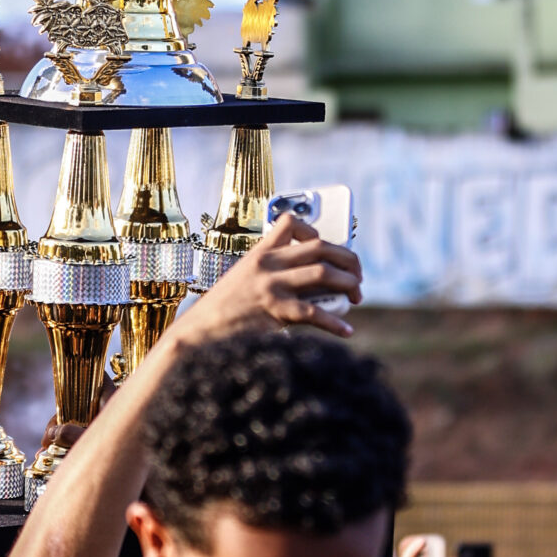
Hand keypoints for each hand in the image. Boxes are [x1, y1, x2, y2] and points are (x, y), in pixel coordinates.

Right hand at [176, 213, 361, 341]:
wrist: (199, 333)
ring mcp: (271, 286)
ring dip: (348, 284)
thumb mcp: (243, 280)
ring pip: (323, 273)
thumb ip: (271, 275)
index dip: (316, 232)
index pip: (291, 223)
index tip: (328, 248)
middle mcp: (267, 264)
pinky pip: (314, 313)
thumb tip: (315, 285)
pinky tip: (346, 331)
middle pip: (320, 247)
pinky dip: (335, 322)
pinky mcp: (274, 311)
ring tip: (357, 297)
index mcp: (259, 253)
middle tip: (358, 277)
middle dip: (347, 260)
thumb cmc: (224, 311)